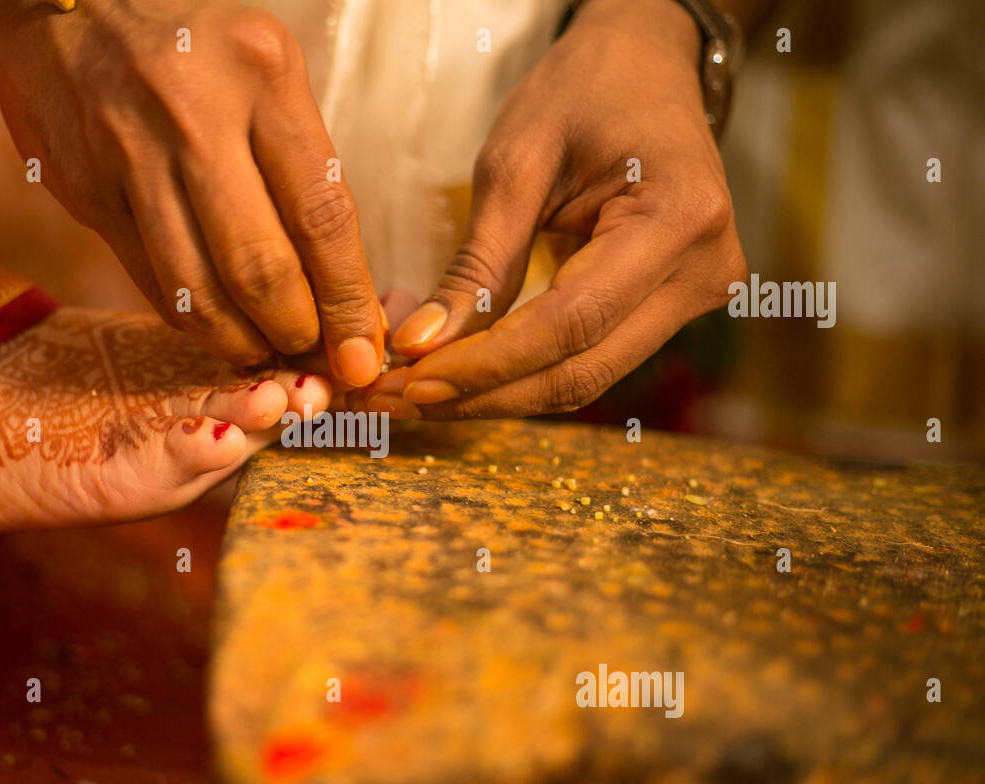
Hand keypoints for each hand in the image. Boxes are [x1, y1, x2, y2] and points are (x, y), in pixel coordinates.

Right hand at [0, 0, 384, 384]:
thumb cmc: (184, 32)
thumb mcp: (262, 63)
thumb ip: (299, 159)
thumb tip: (336, 274)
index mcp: (259, 75)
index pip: (321, 215)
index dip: (347, 299)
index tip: (364, 350)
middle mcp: (192, 117)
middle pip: (258, 268)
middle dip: (297, 333)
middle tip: (316, 358)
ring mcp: (128, 158)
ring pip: (195, 290)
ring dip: (240, 342)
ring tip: (267, 354)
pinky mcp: (84, 192)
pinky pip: (147, 280)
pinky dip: (189, 319)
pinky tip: (217, 327)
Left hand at [365, 0, 746, 418]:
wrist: (646, 63)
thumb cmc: (583, 91)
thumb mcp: (515, 164)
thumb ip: (476, 264)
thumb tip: (421, 346)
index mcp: (679, 217)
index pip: (571, 323)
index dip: (487, 365)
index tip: (413, 380)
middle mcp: (705, 270)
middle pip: (582, 370)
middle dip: (485, 394)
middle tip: (400, 399)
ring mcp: (698, 296)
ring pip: (586, 378)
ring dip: (499, 395)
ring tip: (420, 394)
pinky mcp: (674, 308)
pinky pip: (592, 358)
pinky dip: (525, 374)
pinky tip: (467, 377)